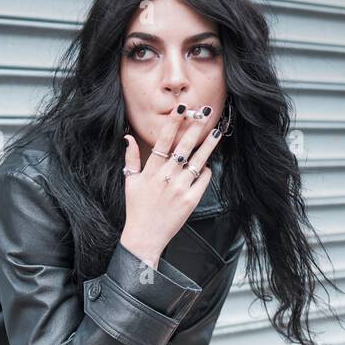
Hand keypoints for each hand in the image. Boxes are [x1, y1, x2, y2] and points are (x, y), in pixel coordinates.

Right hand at [120, 105, 225, 265]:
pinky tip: (205, 165)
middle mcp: (166, 177)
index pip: (163, 141)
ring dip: (208, 144)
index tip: (182, 108)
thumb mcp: (130, 182)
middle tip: (206, 112)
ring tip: (217, 132)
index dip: (173, 123)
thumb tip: (127, 137)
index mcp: (151, 171)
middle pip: (184, 146)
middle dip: (195, 127)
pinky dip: (205, 171)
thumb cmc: (137, 209)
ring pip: (198, 160)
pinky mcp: (191, 200)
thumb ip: (131, 158)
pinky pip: (203, 179)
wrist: (145, 236)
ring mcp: (180, 188)